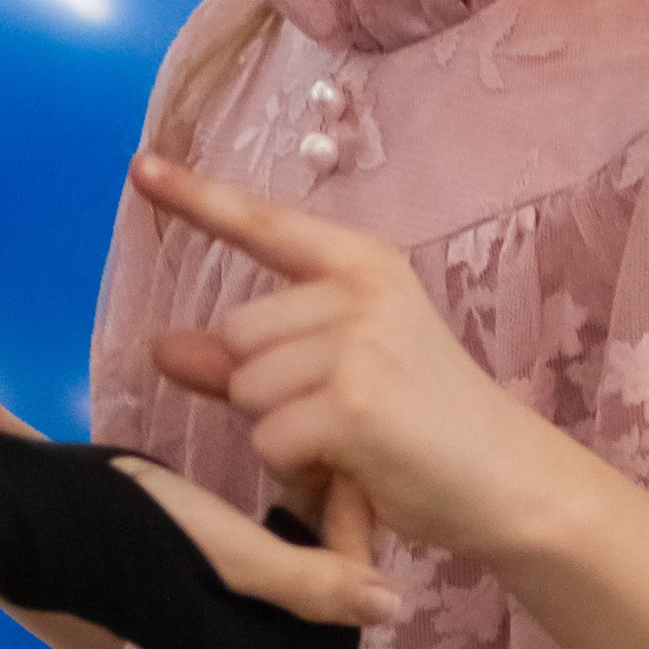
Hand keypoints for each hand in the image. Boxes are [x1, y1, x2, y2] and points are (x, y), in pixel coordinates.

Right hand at [110, 459, 401, 634]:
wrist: (36, 509)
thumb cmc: (136, 528)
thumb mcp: (229, 553)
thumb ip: (311, 583)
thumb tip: (395, 609)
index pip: (344, 609)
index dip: (354, 540)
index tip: (340, 469)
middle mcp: (237, 643)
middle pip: (323, 589)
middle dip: (334, 525)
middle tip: (323, 457)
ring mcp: (213, 610)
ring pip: (295, 564)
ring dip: (307, 514)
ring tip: (299, 456)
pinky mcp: (195, 573)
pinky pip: (264, 551)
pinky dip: (277, 514)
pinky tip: (268, 469)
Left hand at [129, 149, 543, 556]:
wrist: (507, 479)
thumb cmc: (421, 423)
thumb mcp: (339, 370)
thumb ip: (248, 356)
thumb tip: (162, 347)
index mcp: (361, 263)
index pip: (263, 222)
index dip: (196, 197)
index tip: (141, 169)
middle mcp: (360, 287)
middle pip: (237, 334)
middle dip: (263, 391)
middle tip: (335, 417)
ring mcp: (358, 341)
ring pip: (246, 389)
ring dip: (279, 434)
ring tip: (345, 445)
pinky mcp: (353, 402)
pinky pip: (268, 439)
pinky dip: (296, 471)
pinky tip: (350, 470)